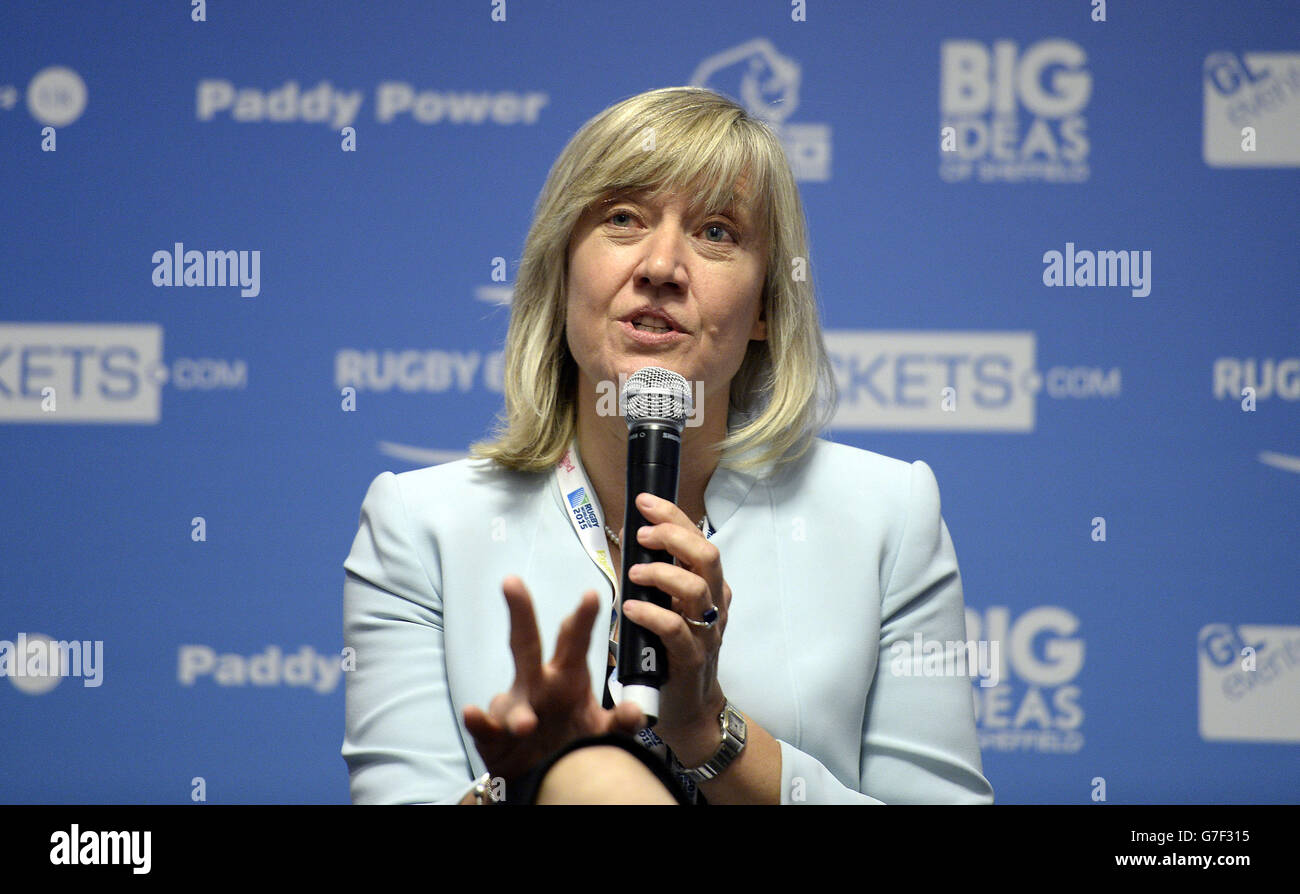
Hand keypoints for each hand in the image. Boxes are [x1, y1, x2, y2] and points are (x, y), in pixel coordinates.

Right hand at [463, 575, 647, 782]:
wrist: (543, 774)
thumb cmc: (572, 738)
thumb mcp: (601, 732)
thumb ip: (619, 723)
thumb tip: (634, 712)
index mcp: (567, 677)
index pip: (573, 641)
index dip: (582, 619)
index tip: (592, 595)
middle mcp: (537, 685)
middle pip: (527, 645)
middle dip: (521, 614)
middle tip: (512, 582)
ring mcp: (514, 708)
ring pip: (511, 700)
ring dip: (516, 710)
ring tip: (526, 724)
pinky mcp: (492, 735)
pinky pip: (484, 727)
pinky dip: (479, 721)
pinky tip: (474, 714)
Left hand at [620, 492, 730, 763]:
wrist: (687, 706)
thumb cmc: (671, 650)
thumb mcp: (670, 605)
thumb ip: (659, 575)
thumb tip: (633, 538)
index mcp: (710, 585)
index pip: (699, 539)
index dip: (673, 517)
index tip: (645, 503)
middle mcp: (715, 604)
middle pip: (708, 556)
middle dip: (674, 537)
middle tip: (642, 535)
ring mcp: (707, 631)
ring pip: (696, 589)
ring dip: (662, 574)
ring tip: (634, 574)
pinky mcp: (692, 658)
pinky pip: (676, 629)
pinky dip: (651, 613)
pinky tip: (630, 608)